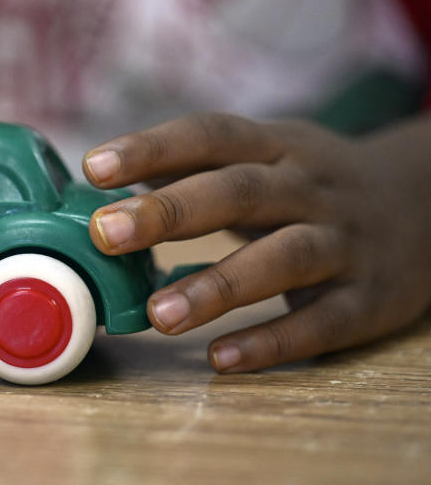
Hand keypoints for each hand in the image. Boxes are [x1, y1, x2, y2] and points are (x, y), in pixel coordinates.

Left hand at [82, 112, 430, 371]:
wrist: (425, 207)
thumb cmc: (309, 185)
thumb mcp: (265, 158)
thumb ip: (192, 168)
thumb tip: (100, 184)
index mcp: (277, 147)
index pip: (211, 134)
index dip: (153, 147)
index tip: (94, 166)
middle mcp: (312, 187)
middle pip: (241, 191)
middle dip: (170, 211)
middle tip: (105, 233)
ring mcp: (345, 242)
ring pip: (283, 257)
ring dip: (218, 285)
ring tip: (158, 315)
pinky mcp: (369, 299)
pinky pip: (321, 322)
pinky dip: (272, 341)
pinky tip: (220, 358)